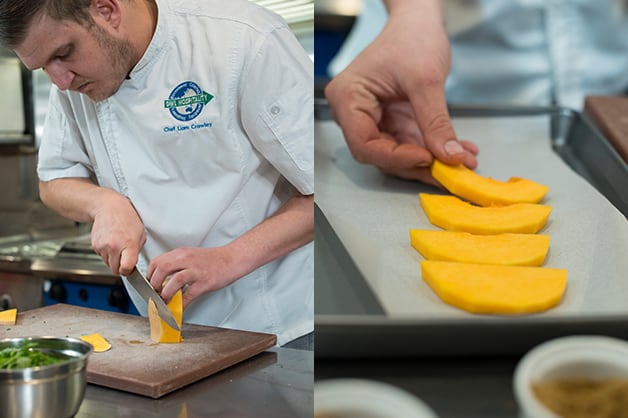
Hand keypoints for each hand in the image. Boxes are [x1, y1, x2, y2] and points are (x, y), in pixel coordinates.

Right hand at [90, 191, 145, 275]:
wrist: (108, 207)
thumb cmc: (126, 218)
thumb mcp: (141, 233)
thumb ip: (137, 250)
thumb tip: (133, 263)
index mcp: (128, 244)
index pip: (126, 268)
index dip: (128, 271)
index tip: (130, 269)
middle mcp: (114, 247)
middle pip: (115, 270)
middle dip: (120, 266)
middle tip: (124, 257)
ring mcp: (102, 246)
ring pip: (107, 263)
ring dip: (113, 259)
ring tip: (117, 245)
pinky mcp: (94, 245)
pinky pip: (101, 256)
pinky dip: (106, 252)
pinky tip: (110, 241)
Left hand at [147, 247, 236, 308]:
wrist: (232, 258)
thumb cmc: (213, 259)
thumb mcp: (191, 255)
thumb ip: (177, 264)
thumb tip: (163, 278)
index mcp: (181, 253)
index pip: (157, 261)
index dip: (150, 274)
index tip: (149, 284)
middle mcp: (187, 259)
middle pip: (161, 269)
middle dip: (154, 284)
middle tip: (154, 293)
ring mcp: (196, 270)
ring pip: (174, 280)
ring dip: (166, 293)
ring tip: (165, 301)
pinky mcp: (205, 282)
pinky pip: (189, 295)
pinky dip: (182, 304)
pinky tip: (179, 308)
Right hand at [325, 0, 477, 184]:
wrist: (419, 22)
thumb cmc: (412, 37)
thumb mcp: (426, 80)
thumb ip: (435, 122)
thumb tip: (449, 156)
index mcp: (348, 98)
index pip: (364, 143)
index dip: (396, 157)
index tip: (428, 159)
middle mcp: (354, 113)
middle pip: (380, 154)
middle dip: (418, 164)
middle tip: (450, 170)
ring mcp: (373, 119)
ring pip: (397, 155)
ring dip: (431, 161)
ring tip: (462, 161)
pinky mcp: (391, 122)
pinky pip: (410, 144)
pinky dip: (434, 150)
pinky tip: (458, 151)